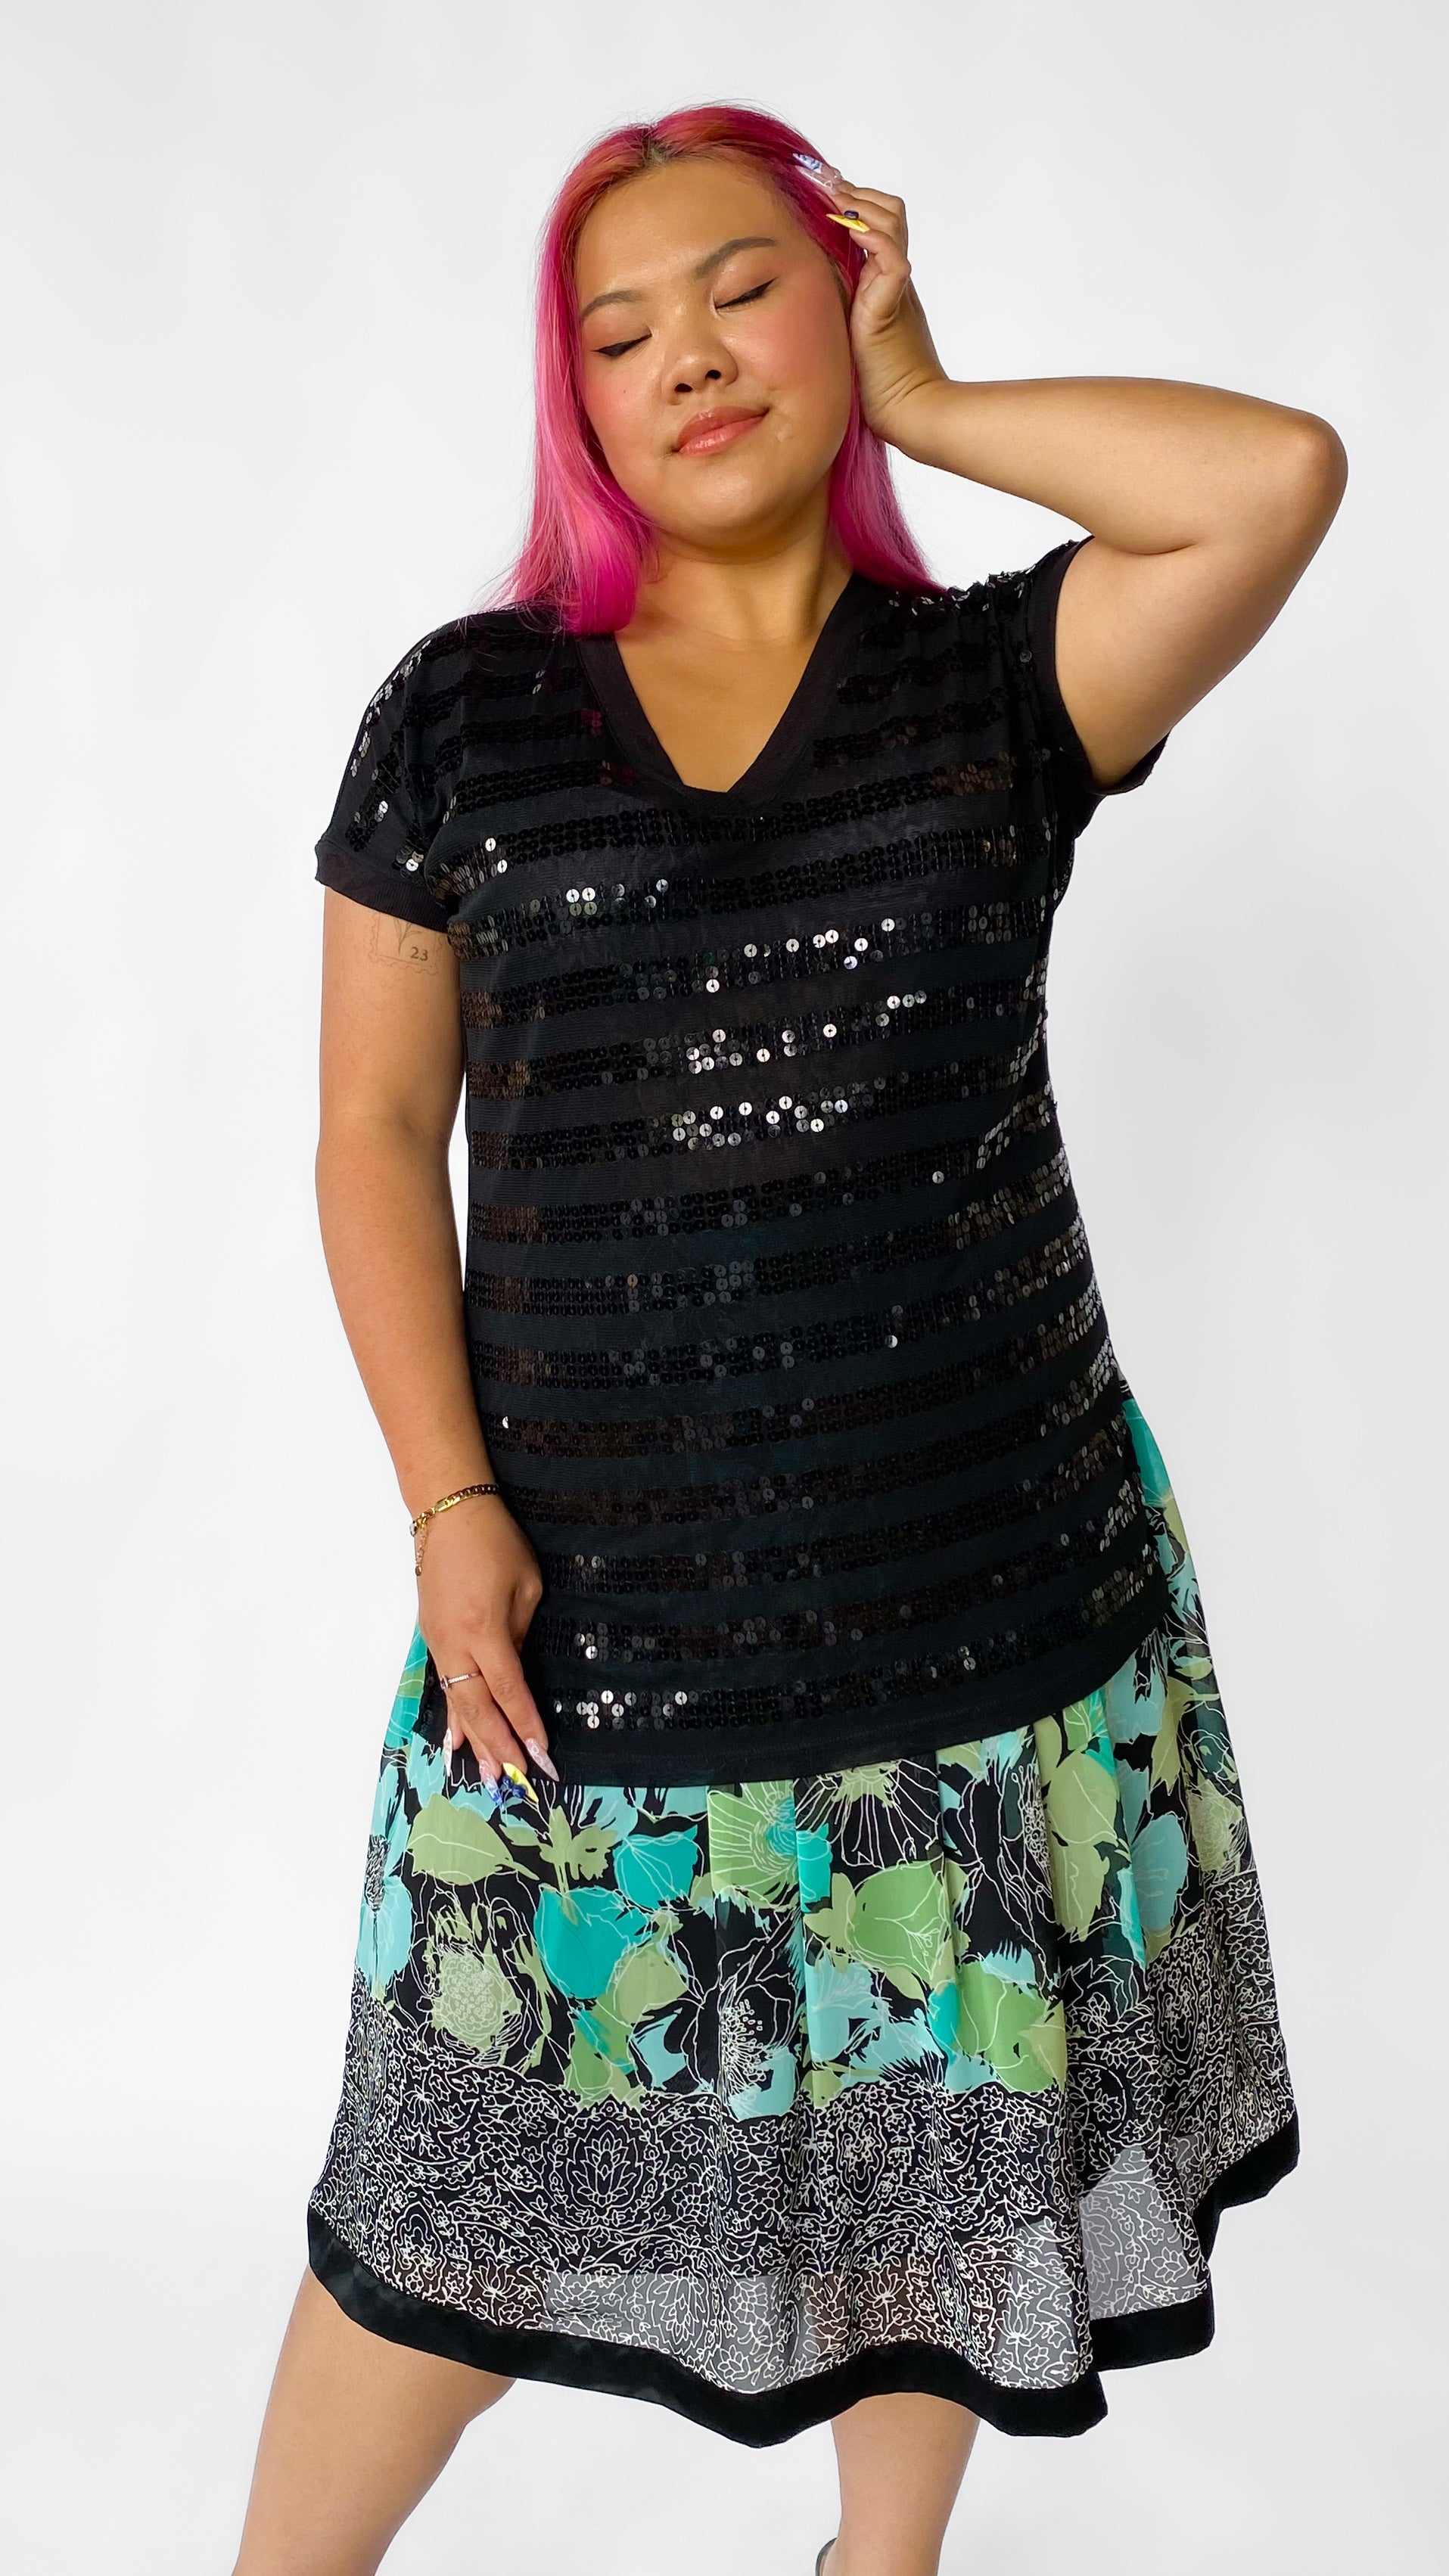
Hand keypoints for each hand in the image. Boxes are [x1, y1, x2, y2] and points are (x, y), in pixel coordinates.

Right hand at [415, 1494, 557, 1790]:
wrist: (448, 1512)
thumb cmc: (495, 1542)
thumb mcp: (526, 1585)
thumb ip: (521, 1634)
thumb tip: (515, 1672)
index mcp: (485, 1631)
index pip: (509, 1690)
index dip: (526, 1724)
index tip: (543, 1754)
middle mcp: (456, 1645)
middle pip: (479, 1708)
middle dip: (500, 1746)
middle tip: (517, 1781)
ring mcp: (438, 1644)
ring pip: (458, 1703)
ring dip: (475, 1741)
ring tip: (489, 1776)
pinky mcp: (431, 1638)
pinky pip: (445, 1687)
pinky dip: (454, 1716)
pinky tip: (455, 1741)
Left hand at [817, 168, 946, 447]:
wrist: (908, 413)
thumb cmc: (875, 386)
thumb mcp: (844, 335)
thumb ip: (834, 309)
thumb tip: (797, 296)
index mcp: (884, 283)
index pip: (876, 224)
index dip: (853, 203)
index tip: (825, 189)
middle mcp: (893, 277)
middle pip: (888, 211)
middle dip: (856, 194)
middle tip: (826, 184)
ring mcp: (897, 287)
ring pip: (892, 220)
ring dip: (861, 204)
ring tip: (834, 200)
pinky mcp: (894, 302)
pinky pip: (891, 256)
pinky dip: (874, 237)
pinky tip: (851, 231)